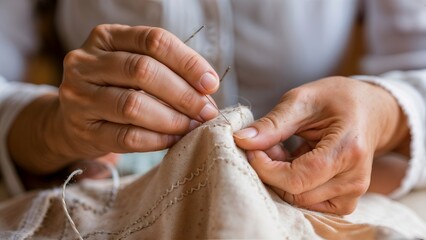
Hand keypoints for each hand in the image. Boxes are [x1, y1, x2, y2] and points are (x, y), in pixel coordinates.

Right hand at [9, 24, 219, 173]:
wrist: (71, 120)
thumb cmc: (115, 88)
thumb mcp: (133, 66)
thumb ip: (167, 70)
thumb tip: (207, 89)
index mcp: (106, 37)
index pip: (153, 40)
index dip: (188, 62)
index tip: (211, 84)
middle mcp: (85, 62)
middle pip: (143, 70)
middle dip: (183, 93)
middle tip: (206, 111)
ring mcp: (79, 97)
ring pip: (133, 105)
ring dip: (172, 118)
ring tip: (193, 126)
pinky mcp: (83, 130)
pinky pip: (127, 137)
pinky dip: (157, 139)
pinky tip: (174, 139)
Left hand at [234, 77, 408, 214]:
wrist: (370, 111)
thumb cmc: (337, 100)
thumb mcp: (302, 100)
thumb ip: (272, 123)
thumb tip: (241, 140)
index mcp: (348, 150)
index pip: (298, 177)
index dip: (266, 167)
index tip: (250, 148)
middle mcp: (355, 179)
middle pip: (296, 192)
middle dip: (271, 170)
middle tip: (267, 144)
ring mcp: (352, 194)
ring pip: (299, 200)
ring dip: (280, 177)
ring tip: (282, 150)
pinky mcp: (345, 201)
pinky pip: (308, 202)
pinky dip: (293, 185)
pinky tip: (294, 162)